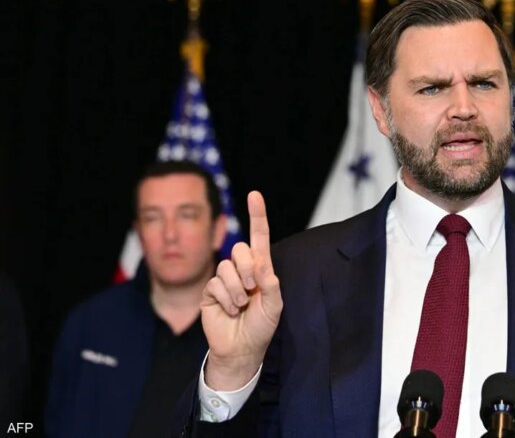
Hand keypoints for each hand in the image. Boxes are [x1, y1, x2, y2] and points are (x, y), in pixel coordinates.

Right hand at [201, 191, 282, 389]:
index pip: (259, 237)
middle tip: (252, 289)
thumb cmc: (261, 327)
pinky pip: (215, 283)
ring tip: (241, 305)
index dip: (257, 216)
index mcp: (261, 269)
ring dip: (236, 289)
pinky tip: (229, 310)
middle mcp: (242, 270)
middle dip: (247, 268)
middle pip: (240, 249)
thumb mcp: (275, 306)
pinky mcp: (209, 291)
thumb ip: (270, 283)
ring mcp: (224, 279)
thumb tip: (260, 263)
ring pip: (226, 267)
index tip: (254, 195)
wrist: (241, 349)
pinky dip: (225, 298)